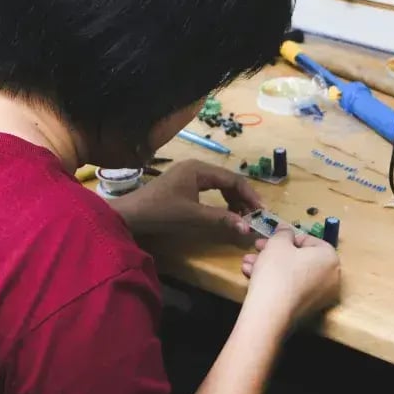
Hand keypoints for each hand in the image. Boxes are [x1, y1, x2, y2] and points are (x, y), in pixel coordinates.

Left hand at [110, 159, 261, 235]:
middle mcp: (196, 166)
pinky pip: (209, 188)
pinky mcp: (183, 183)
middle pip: (227, 179)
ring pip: (219, 184)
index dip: (249, 195)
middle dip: (242, 197)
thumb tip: (248, 226)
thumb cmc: (162, 212)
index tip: (261, 211)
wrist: (131, 214)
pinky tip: (225, 211)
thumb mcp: (194, 216)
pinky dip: (220, 199)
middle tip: (254, 215)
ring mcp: (188, 174)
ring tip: (242, 215)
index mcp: (199, 169)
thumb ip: (222, 219)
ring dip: (232, 199)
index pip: (233, 179)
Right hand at [240, 225, 339, 323]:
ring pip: (293, 273)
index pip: (310, 240)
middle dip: (274, 252)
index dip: (287, 236)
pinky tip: (252, 277)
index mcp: (329, 257)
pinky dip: (276, 281)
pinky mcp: (307, 309)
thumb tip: (286, 230)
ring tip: (248, 263)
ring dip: (269, 265)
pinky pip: (292, 288)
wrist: (270, 312)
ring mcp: (320, 296)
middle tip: (257, 247)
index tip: (271, 237)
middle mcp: (331, 277)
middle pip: (300, 258)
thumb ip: (283, 233)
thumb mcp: (277, 244)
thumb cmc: (277, 271)